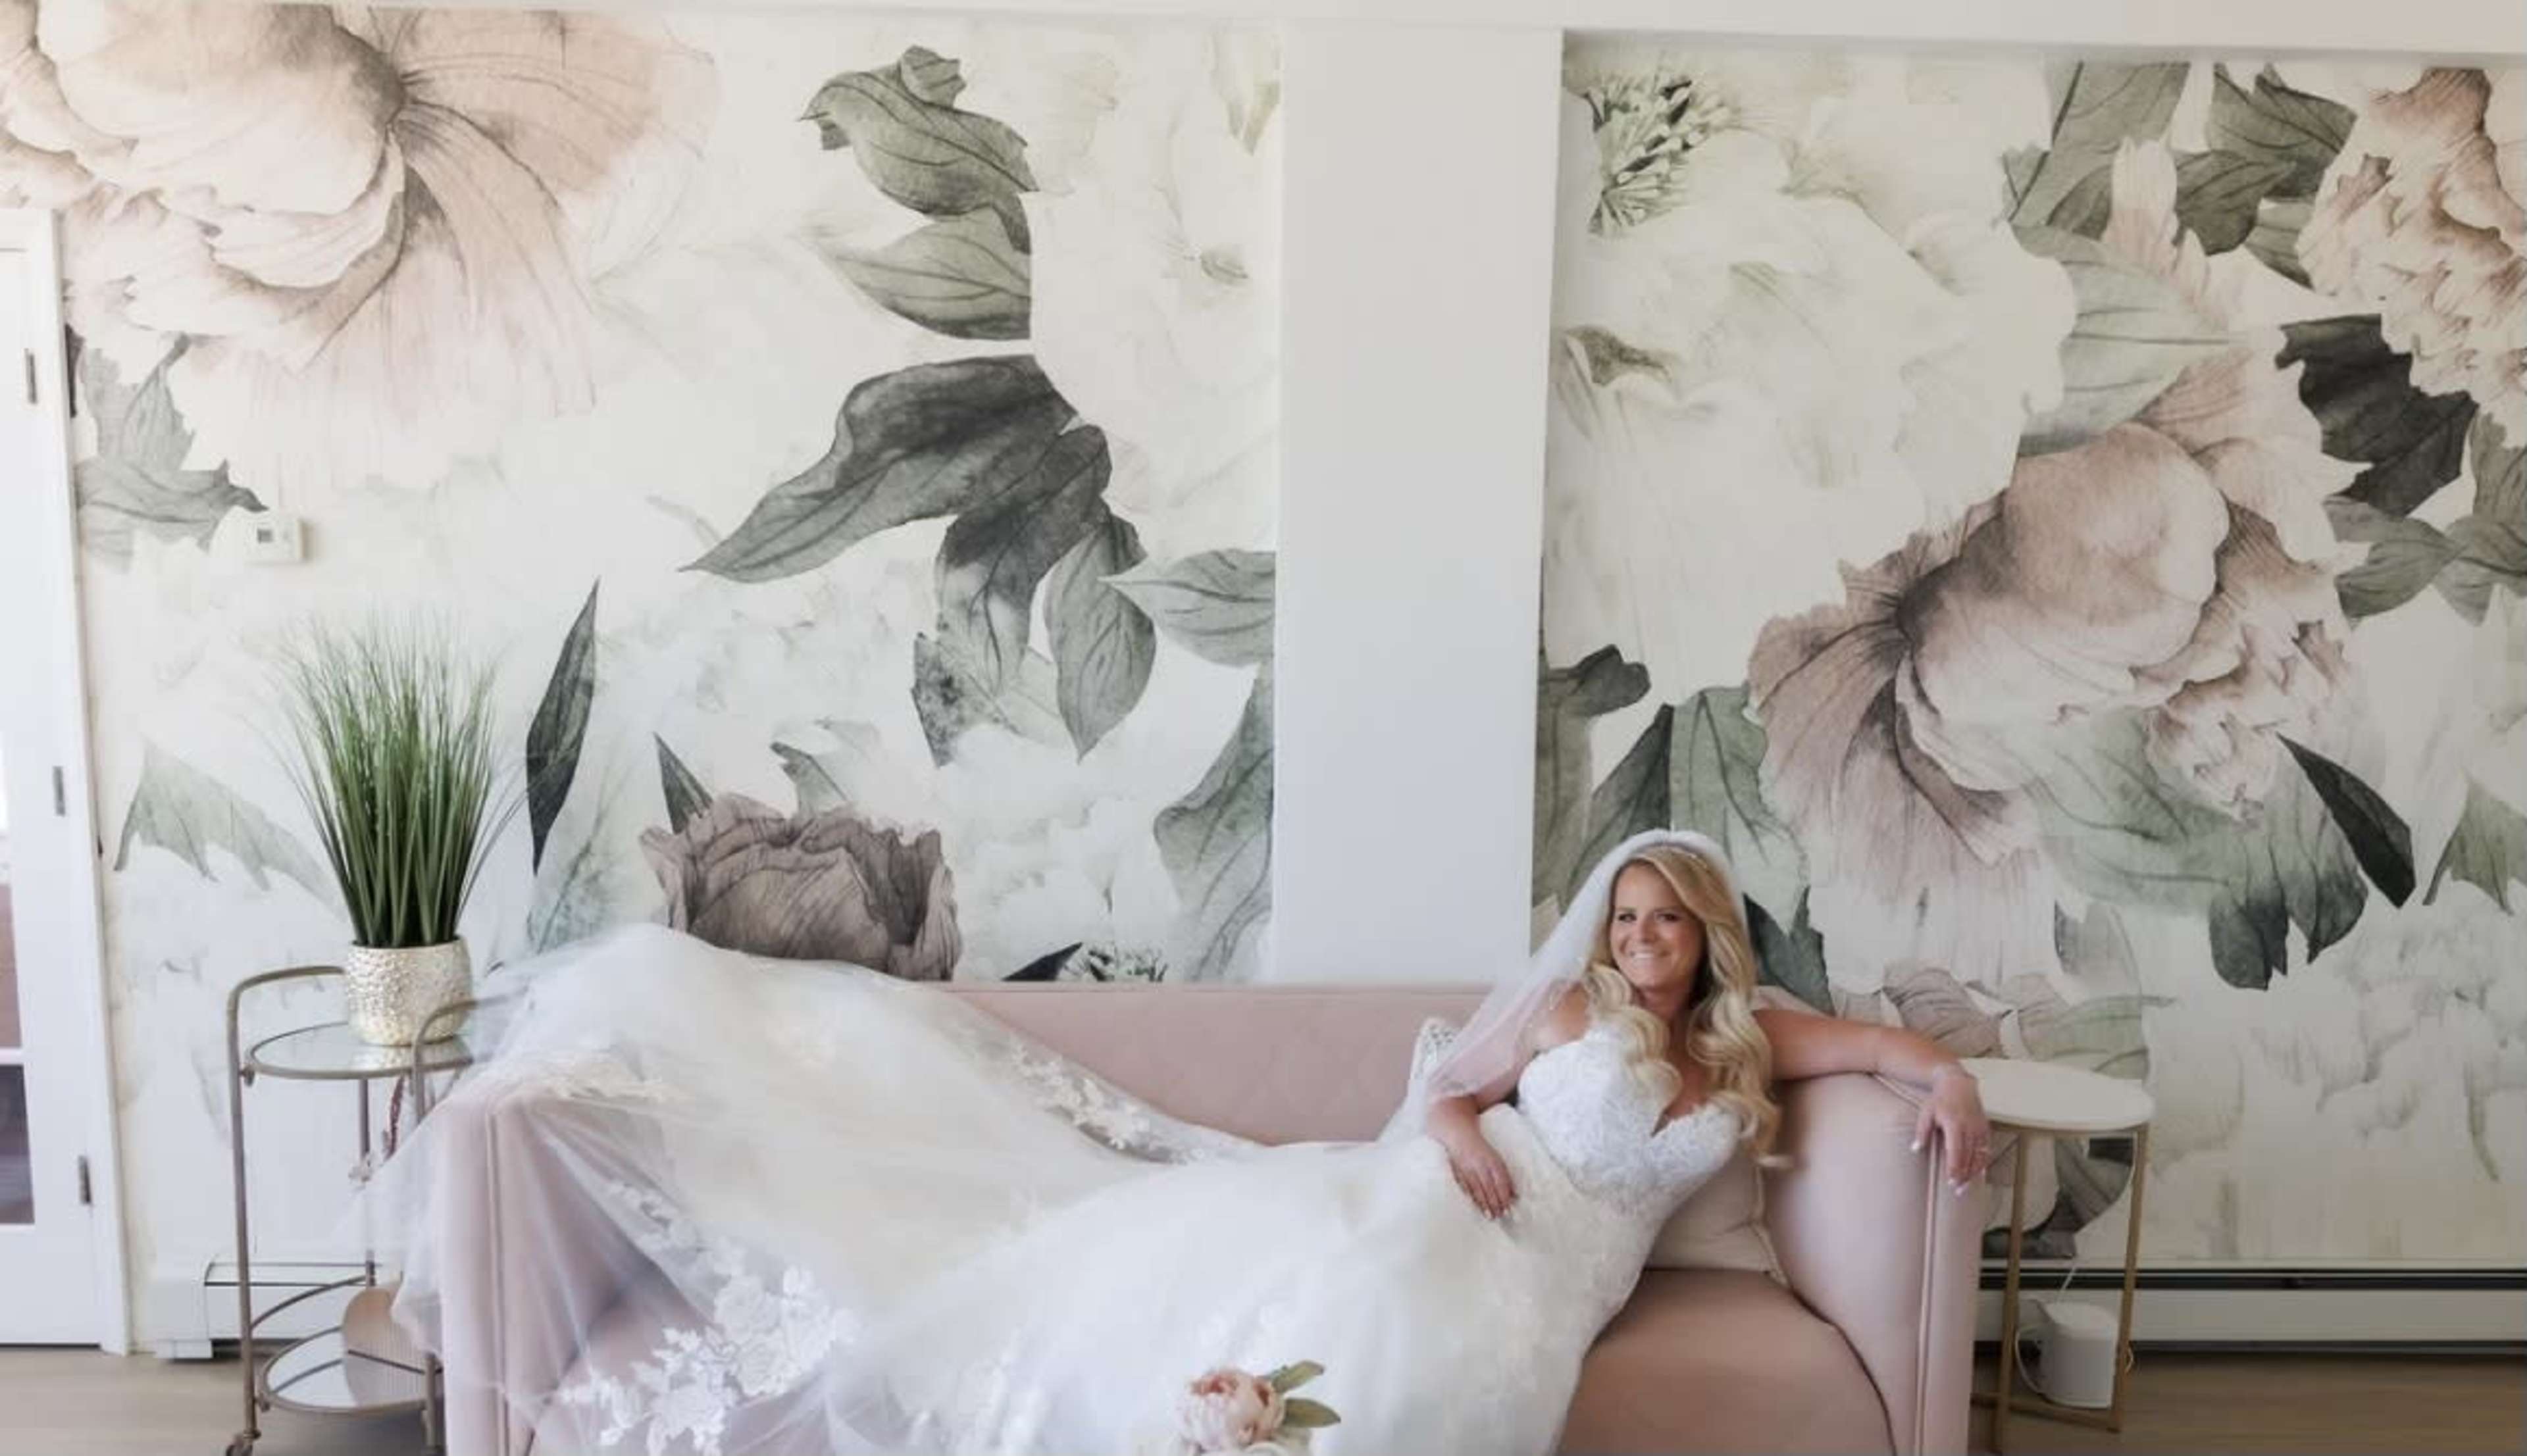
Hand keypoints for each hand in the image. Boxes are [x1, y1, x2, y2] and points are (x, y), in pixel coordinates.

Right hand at [1437, 1128, 1516, 1218]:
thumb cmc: (1481, 1150)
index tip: (1508, 1208)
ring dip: (1483, 1203)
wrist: (1459, 1134)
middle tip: (1499, 1216)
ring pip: (1477, 1188)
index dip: (1504, 1194)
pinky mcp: (1458, 1170)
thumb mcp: (1496, 1159)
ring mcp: (1468, 1167)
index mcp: (1492, 1160)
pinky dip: (1469, 1195)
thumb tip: (1515, 1194)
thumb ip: (1505, 1176)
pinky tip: (1474, 1205)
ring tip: (1489, 1216)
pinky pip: (1464, 1185)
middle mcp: (1480, 1164)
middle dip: (1494, 1202)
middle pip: (1489, 1186)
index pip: (1500, 1180)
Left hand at [1912, 1066, 1991, 1193]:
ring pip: (1980, 1156)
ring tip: (1966, 1187)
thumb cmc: (1939, 1100)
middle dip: (1964, 1176)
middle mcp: (1970, 1128)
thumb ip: (1921, 1131)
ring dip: (1973, 1173)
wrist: (1959, 1084)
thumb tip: (1915, 1149)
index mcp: (1955, 1125)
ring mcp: (1980, 1129)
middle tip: (1958, 1191)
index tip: (1951, 1183)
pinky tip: (1978, 1174)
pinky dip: (1983, 1163)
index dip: (1955, 1169)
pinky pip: (1986, 1150)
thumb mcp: (1926, 1113)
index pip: (1956, 1153)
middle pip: (1969, 1158)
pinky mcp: (1986, 1129)